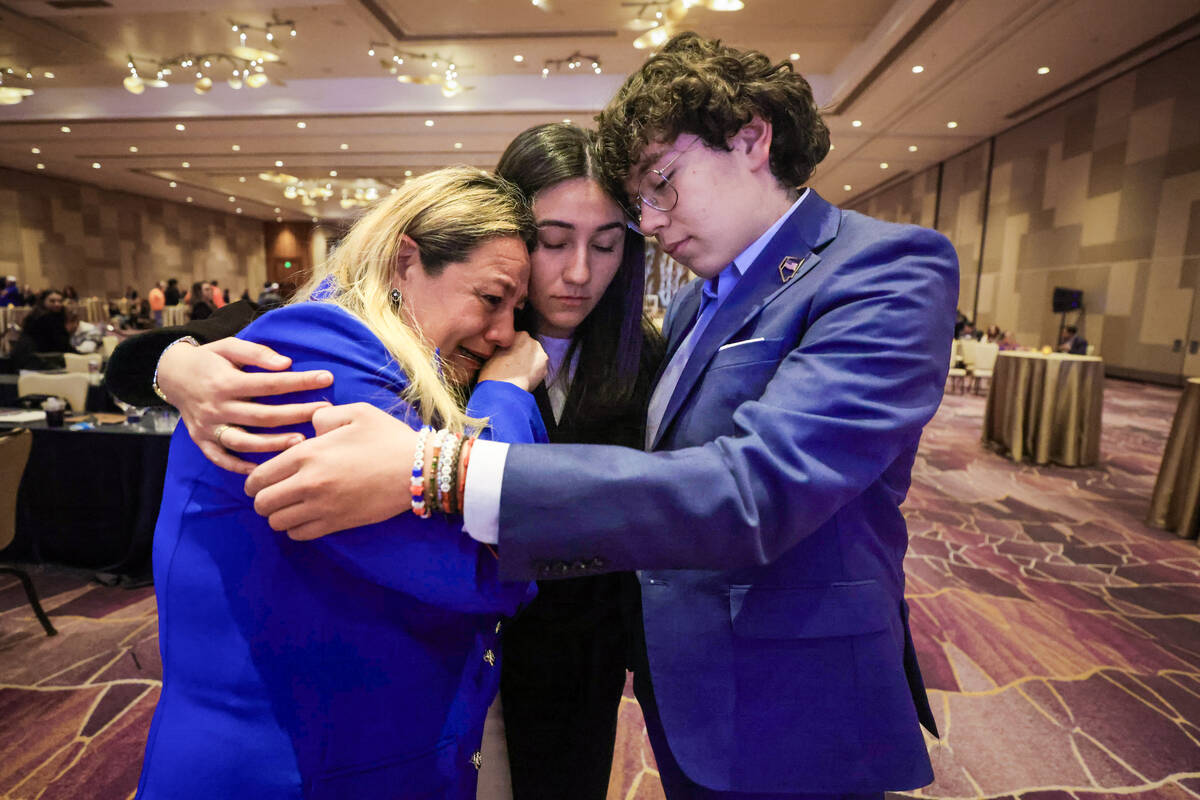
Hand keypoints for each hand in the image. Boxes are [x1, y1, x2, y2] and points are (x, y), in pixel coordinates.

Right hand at [157, 337, 334, 473]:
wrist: (171, 374)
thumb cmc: (209, 359)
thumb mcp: (229, 346)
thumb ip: (256, 353)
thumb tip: (286, 364)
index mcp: (225, 381)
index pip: (269, 383)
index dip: (299, 381)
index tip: (327, 378)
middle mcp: (216, 406)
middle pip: (262, 415)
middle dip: (296, 414)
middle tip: (324, 413)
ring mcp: (208, 427)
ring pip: (244, 441)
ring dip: (273, 444)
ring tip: (301, 443)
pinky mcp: (202, 440)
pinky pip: (221, 459)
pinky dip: (240, 467)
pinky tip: (264, 469)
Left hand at [244, 403, 416, 539]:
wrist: (418, 469)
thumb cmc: (388, 437)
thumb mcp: (356, 413)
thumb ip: (324, 416)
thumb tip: (310, 427)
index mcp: (308, 454)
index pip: (259, 476)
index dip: (254, 481)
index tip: (261, 480)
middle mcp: (308, 484)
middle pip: (262, 504)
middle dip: (263, 500)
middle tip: (274, 494)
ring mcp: (322, 507)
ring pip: (278, 523)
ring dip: (279, 516)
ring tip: (290, 507)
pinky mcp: (337, 523)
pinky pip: (300, 535)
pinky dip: (296, 529)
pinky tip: (307, 517)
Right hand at [476, 332, 547, 391]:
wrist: (504, 389)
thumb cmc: (494, 372)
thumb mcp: (493, 352)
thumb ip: (503, 347)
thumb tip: (503, 350)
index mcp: (519, 334)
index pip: (518, 338)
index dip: (512, 348)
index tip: (508, 355)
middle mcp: (533, 341)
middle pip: (528, 346)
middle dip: (523, 354)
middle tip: (513, 364)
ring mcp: (541, 355)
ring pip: (535, 357)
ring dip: (529, 362)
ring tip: (519, 372)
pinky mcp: (545, 368)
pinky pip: (539, 368)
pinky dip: (534, 372)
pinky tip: (524, 378)